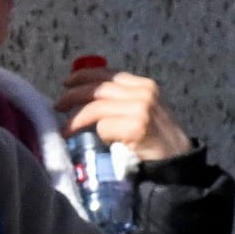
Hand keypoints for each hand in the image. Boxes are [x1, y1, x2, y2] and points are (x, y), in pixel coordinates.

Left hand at [73, 68, 195, 160]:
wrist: (176, 160)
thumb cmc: (155, 137)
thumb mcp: (142, 110)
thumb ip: (121, 99)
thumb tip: (86, 94)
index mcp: (144, 85)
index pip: (107, 74)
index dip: (84, 75)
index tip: (67, 82)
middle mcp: (143, 93)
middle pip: (97, 89)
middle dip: (72, 96)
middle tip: (58, 106)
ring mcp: (140, 109)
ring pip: (96, 108)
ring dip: (76, 119)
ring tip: (65, 129)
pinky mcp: (135, 127)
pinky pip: (104, 127)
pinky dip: (97, 135)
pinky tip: (96, 142)